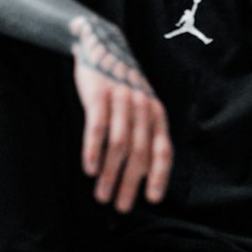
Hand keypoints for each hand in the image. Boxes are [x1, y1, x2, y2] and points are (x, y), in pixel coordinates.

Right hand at [70, 13, 173, 212]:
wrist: (103, 44)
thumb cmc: (121, 86)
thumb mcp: (140, 106)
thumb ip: (143, 133)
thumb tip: (140, 174)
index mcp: (156, 114)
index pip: (163, 150)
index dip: (159, 176)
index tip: (152, 199)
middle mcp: (142, 108)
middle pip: (139, 154)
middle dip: (131, 184)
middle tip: (121, 206)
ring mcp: (121, 100)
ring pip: (119, 146)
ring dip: (110, 174)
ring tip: (101, 196)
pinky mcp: (99, 94)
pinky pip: (97, 127)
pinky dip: (93, 151)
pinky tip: (88, 170)